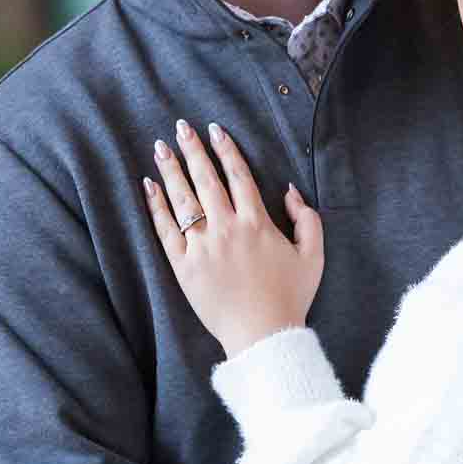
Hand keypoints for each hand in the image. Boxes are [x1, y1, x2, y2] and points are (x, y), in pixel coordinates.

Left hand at [142, 119, 323, 354]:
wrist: (262, 335)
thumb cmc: (290, 296)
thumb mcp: (313, 255)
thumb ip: (307, 219)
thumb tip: (289, 191)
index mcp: (257, 222)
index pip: (238, 175)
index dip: (226, 150)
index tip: (215, 130)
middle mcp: (227, 228)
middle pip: (206, 180)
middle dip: (193, 150)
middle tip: (181, 128)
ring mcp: (203, 247)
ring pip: (183, 200)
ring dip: (171, 170)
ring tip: (160, 148)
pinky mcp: (184, 266)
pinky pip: (166, 230)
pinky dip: (156, 206)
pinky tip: (149, 186)